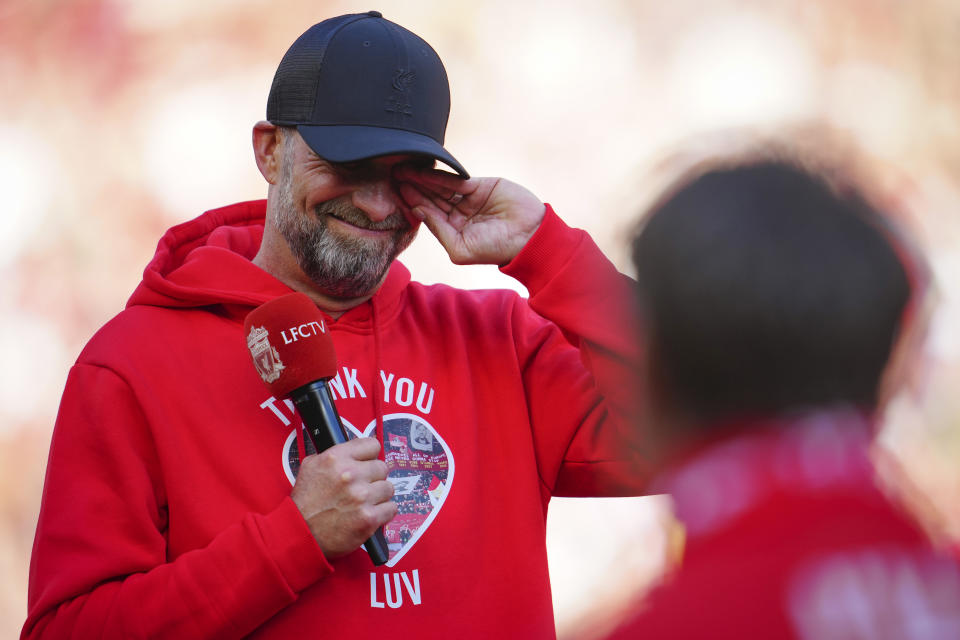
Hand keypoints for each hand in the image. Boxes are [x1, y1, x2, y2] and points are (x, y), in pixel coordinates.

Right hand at [291, 437, 395, 558]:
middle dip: (374, 478)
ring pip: (388, 488)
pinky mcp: (369, 518)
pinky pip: (391, 508)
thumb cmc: (304, 503)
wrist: (299, 534)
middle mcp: (350, 474)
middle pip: (382, 467)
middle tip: (363, 487)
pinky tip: (370, 514)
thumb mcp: (310, 467)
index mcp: (336, 458)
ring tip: (365, 503)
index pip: (372, 445)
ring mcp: (361, 497)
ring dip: (379, 496)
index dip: (370, 456)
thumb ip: (334, 455)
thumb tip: (355, 451)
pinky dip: (383, 513)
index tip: (367, 463)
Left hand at [394, 165, 545, 265]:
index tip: (394, 194)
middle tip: (391, 176)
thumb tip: (416, 210)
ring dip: (421, 178)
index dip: (411, 204)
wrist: (530, 237)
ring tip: (401, 170)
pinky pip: (455, 180)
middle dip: (412, 187)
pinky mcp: (480, 186)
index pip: (427, 215)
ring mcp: (469, 199)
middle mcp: (458, 214)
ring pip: (440, 187)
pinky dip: (438, 176)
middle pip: (430, 198)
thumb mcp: (460, 248)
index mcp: (453, 231)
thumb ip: (438, 230)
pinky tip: (422, 171)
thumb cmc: (496, 249)